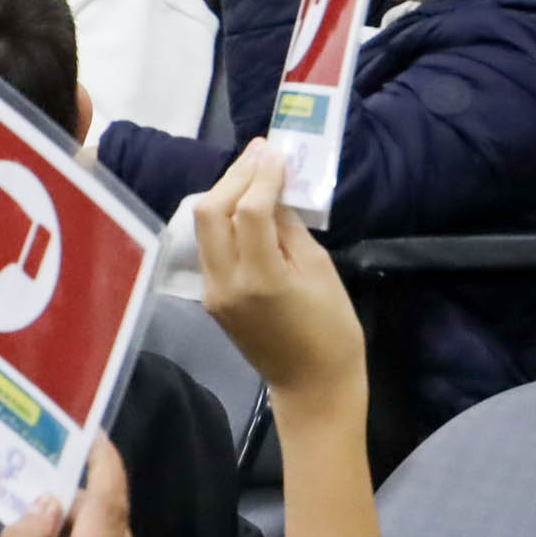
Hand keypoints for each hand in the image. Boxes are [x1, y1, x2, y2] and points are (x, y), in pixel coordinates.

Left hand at [194, 141, 364, 398]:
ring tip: (255, 172)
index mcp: (259, 279)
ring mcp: (212, 291)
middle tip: (261, 154)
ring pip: (204, 226)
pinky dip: (225, 219)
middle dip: (235, 177)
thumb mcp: (320, 271)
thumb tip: (272, 191)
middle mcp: (225, 282)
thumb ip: (289, 229)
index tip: (274, 151)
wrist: (311, 386)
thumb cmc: (331, 332)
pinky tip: (247, 206)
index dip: (260, 176)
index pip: (248, 211)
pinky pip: (210, 246)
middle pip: (210, 211)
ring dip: (226, 194)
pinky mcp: (210, 297)